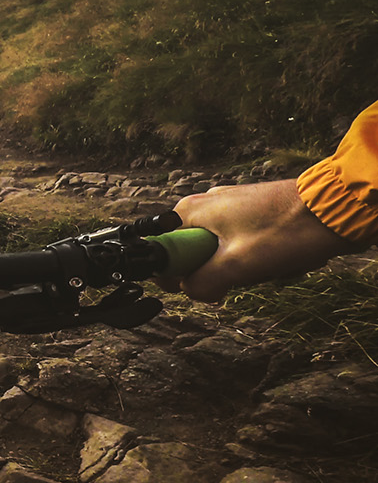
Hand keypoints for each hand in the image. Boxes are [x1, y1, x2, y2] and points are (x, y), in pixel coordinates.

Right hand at [163, 179, 358, 301]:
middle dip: (216, 272)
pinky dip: (256, 258)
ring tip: (267, 264)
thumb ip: (202, 283)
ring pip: (219, 254)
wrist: (336, 210)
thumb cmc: (286, 231)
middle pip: (192, 255)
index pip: (161, 251)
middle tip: (242, 274)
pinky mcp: (251, 213)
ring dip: (241, 268)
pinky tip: (278, 258)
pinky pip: (240, 247)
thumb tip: (191, 292)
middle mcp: (205, 205)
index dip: (176, 275)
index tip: (200, 285)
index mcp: (190, 212)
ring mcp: (229, 208)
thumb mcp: (236, 266)